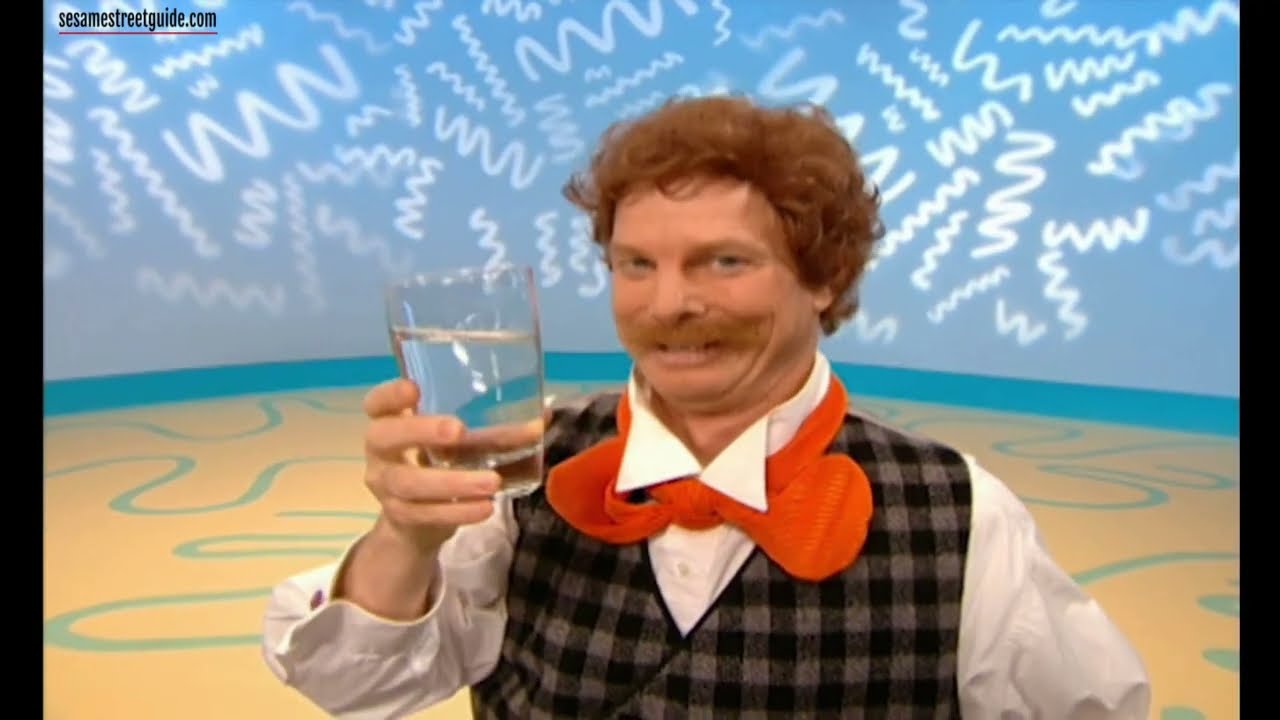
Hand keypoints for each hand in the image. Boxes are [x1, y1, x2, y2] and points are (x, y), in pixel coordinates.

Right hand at [361, 378, 500, 552]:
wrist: (417, 521)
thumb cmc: (442, 464)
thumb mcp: (462, 445)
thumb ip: (494, 431)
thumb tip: (543, 414)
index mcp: (390, 422)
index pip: (376, 403)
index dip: (390, 394)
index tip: (415, 388)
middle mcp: (380, 452)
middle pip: (384, 437)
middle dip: (420, 431)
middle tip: (458, 430)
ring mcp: (386, 487)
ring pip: (410, 484)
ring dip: (453, 482)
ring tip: (492, 482)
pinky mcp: (401, 517)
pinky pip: (426, 515)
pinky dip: (458, 512)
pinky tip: (486, 508)